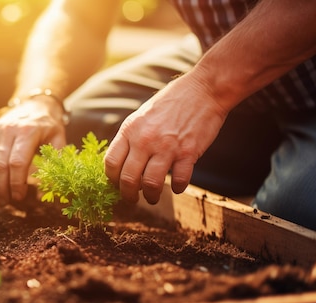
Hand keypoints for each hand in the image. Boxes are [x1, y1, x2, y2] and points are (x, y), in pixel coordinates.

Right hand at [0, 98, 65, 203]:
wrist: (34, 103)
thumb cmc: (48, 124)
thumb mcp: (59, 138)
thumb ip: (57, 160)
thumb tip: (55, 186)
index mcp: (27, 131)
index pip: (17, 162)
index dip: (16, 183)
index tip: (20, 197)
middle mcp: (8, 130)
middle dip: (2, 188)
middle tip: (7, 203)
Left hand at [104, 76, 227, 204]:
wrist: (204, 89)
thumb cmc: (171, 102)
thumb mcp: (141, 115)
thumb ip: (131, 137)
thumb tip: (121, 162)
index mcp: (130, 130)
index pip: (111, 162)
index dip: (111, 179)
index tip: (116, 185)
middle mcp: (145, 140)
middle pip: (127, 178)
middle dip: (127, 195)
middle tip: (131, 200)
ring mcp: (166, 147)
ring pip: (150, 184)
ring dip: (150, 196)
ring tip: (152, 198)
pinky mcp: (188, 152)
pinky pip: (179, 180)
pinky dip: (177, 188)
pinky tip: (177, 187)